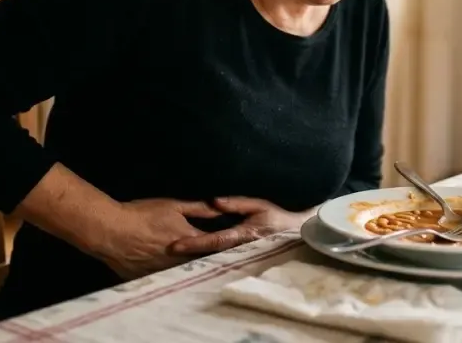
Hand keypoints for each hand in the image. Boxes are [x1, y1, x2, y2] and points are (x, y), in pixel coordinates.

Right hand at [88, 198, 220, 279]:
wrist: (111, 231)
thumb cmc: (142, 215)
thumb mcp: (173, 206)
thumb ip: (199, 210)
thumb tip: (220, 211)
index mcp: (190, 240)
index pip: (216, 245)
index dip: (224, 245)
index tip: (231, 245)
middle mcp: (182, 260)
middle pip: (203, 263)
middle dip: (209, 260)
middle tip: (217, 259)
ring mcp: (167, 272)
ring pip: (186, 273)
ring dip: (191, 270)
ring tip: (197, 268)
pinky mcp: (152, 280)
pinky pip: (167, 280)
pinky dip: (172, 277)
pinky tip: (173, 275)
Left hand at [167, 197, 312, 255]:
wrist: (295, 236)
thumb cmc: (276, 218)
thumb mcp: (258, 206)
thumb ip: (236, 204)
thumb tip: (214, 201)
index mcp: (241, 235)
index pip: (213, 240)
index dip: (194, 242)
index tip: (175, 245)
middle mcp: (238, 250)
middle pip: (208, 254)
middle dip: (188, 254)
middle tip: (166, 253)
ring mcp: (239, 257)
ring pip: (213, 259)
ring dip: (194, 259)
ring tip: (172, 258)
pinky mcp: (240, 260)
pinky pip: (220, 260)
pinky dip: (205, 260)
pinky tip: (191, 260)